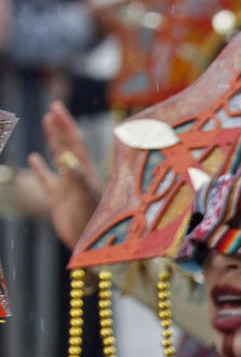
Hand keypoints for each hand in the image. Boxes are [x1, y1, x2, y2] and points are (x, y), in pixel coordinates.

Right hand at [25, 103, 101, 248]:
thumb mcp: (85, 202)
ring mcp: (68, 187)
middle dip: (62, 126)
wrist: (91, 248)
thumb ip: (78, 182)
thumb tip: (70, 163)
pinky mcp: (58, 200)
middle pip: (68, 146)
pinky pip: (47, 180)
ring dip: (53, 140)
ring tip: (47, 122)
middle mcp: (78, 177)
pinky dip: (40, 168)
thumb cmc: (92, 226)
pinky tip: (33, 158)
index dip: (67, 126)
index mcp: (86, 174)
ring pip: (58, 158)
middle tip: (54, 107)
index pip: (75, 144)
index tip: (57, 109)